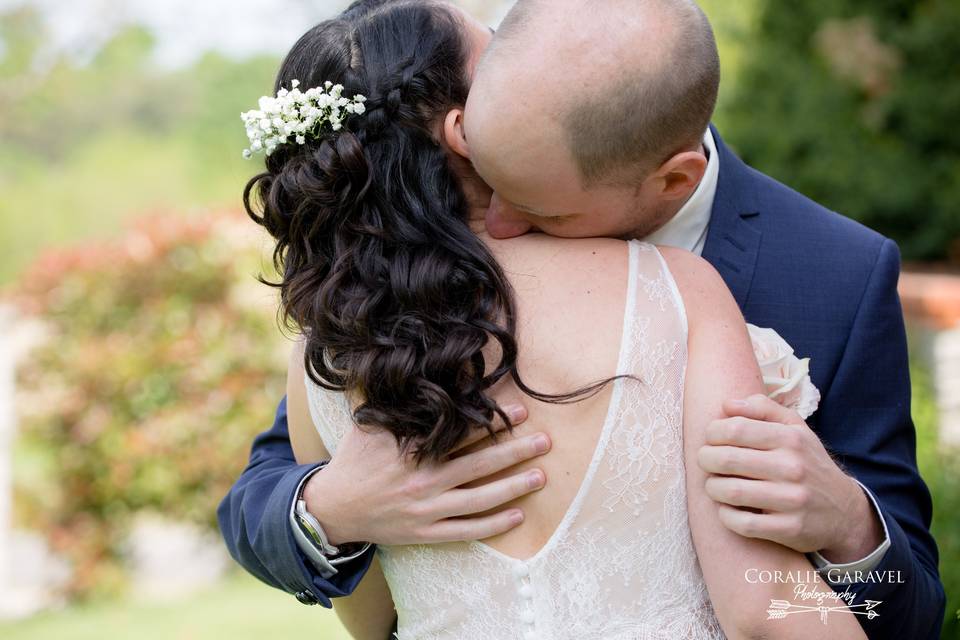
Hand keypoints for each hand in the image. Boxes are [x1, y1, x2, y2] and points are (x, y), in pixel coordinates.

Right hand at [303, 403, 550, 545]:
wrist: (332, 508)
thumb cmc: (355, 460)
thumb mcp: (368, 423)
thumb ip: (392, 399)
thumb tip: (408, 364)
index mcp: (411, 449)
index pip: (460, 432)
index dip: (492, 420)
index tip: (519, 410)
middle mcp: (422, 479)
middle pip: (478, 464)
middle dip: (514, 451)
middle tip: (544, 441)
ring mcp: (426, 509)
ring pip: (479, 499)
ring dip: (513, 487)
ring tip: (540, 476)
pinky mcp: (425, 532)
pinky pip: (466, 530)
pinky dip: (493, 525)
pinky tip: (518, 515)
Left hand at [698, 394, 883, 561]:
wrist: (845, 511)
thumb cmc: (807, 463)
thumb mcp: (795, 429)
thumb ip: (762, 409)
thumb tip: (727, 404)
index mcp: (790, 439)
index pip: (735, 429)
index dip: (712, 433)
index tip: (711, 439)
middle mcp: (793, 467)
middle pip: (727, 459)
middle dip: (705, 460)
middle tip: (706, 462)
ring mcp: (792, 500)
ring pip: (731, 492)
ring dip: (712, 488)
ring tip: (714, 485)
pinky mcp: (789, 529)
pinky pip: (743, 523)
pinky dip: (726, 516)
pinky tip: (726, 509)